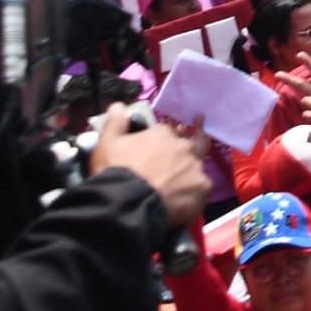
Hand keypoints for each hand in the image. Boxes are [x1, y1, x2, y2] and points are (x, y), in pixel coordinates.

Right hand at [87, 103, 211, 222]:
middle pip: (189, 146)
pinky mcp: (203, 190)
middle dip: (183, 153)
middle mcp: (184, 147)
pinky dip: (193, 195)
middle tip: (175, 165)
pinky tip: (181, 202)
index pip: (168, 132)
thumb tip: (119, 107)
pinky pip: (201, 191)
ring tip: (175, 189)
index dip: (163, 141)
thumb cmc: (116, 171)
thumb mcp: (107, 144)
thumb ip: (115, 123)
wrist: (126, 204)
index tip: (158, 149)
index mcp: (163, 134)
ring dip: (187, 176)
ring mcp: (195, 168)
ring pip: (196, 170)